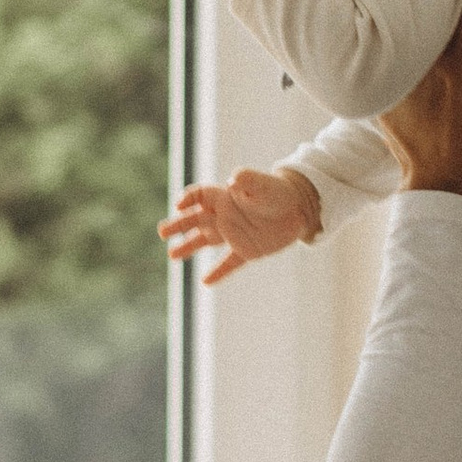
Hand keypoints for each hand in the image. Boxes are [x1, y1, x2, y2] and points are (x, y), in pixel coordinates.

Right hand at [158, 167, 322, 285]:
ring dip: (189, 246)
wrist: (299, 209)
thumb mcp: (264, 184)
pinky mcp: (246, 250)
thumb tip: (233, 180)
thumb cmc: (279, 192)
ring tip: (172, 255)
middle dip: (179, 225)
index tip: (180, 205)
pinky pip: (229, 263)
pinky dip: (219, 272)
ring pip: (206, 240)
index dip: (189, 199)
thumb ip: (248, 180)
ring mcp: (234, 234)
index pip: (200, 196)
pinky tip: (205, 282)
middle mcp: (225, 216)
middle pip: (196, 219)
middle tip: (163, 232)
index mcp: (226, 198)